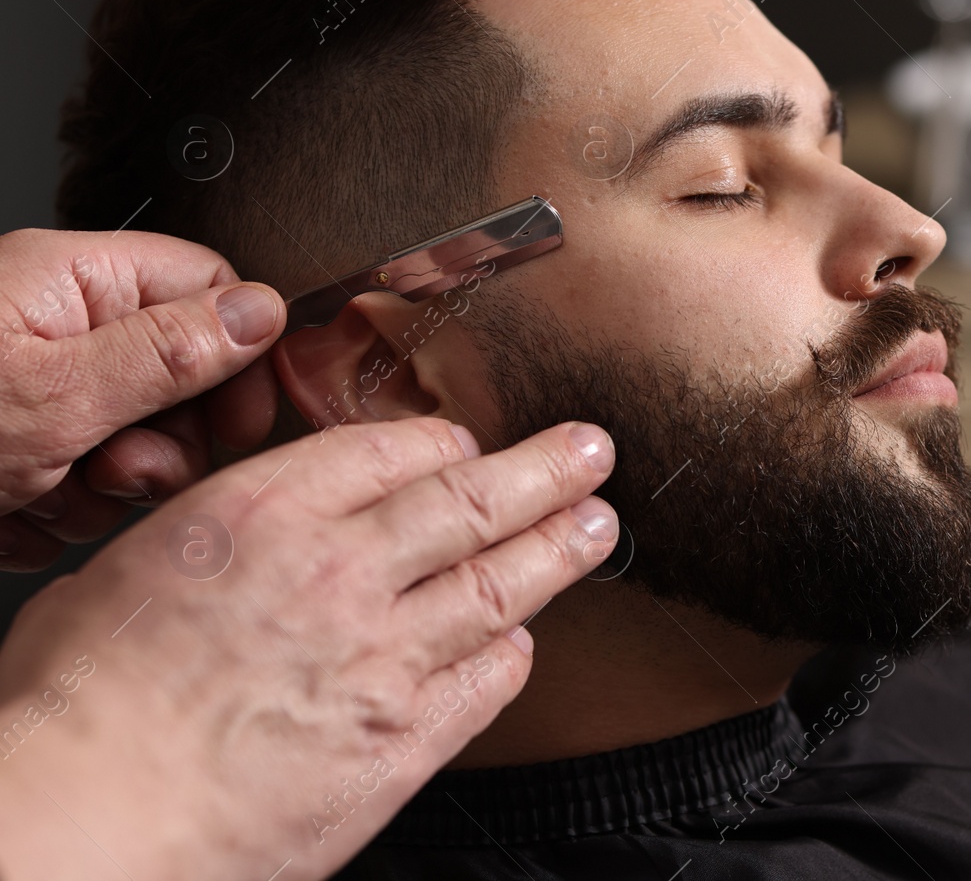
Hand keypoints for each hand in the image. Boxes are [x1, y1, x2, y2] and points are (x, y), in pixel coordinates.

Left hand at [0, 228, 287, 567]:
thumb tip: (263, 312)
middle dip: (162, 446)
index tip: (237, 423)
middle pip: (180, 380)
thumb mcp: (53, 393)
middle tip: (116, 472)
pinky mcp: (14, 452)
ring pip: (130, 447)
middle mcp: (56, 328)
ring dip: (99, 494)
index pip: (209, 289)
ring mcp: (33, 393)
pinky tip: (10, 516)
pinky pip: (75, 490)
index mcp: (70, 280)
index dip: (239, 359)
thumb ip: (168, 352)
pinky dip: (51, 517)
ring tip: (40, 496)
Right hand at [0, 414, 619, 880]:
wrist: (84, 821)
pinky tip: (525, 641)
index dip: (447, 443)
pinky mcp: (403, 742)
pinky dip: (514, 655)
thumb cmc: (78, 705)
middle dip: (546, 470)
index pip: (394, 450)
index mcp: (267, 511)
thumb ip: (226, 536)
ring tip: (599, 525)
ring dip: (562, 550)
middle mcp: (342, 570)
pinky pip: (487, 683)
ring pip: (501, 584)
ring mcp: (384, 656)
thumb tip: (256, 536)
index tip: (470, 444)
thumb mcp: (137, 566)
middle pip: (474, 502)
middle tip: (591, 451)